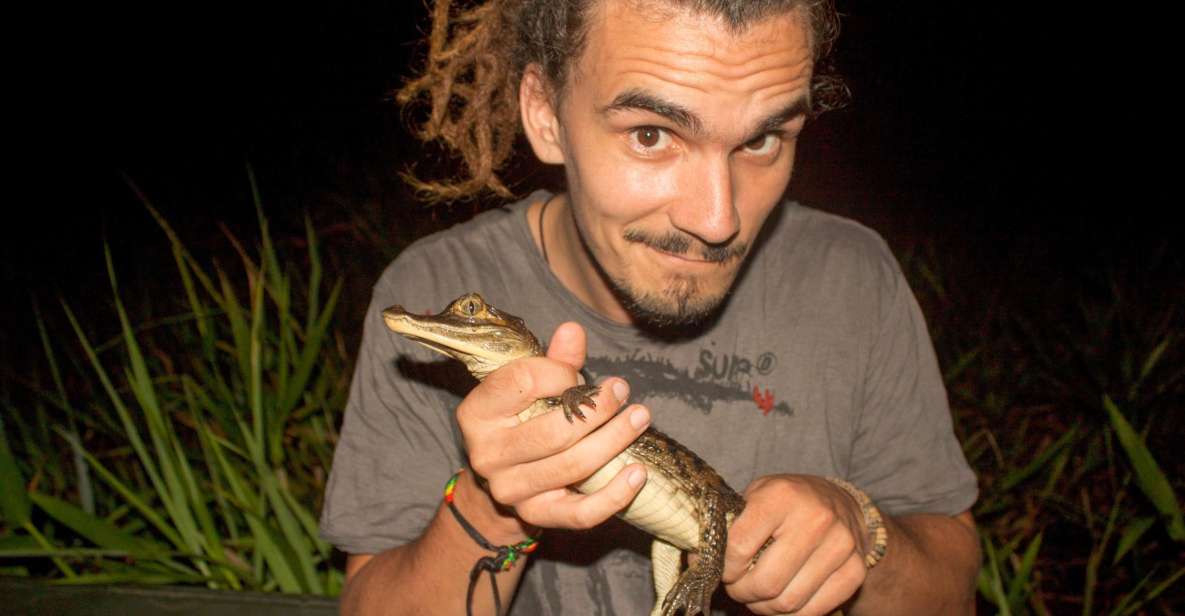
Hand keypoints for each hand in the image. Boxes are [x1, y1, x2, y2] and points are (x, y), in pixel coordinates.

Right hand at [457, 322, 649, 537]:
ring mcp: (510, 490)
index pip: (522, 382)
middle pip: (554, 431)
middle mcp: (487, 454)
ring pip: (573, 467)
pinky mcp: (536, 516)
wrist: (502, 478)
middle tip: (622, 392)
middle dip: (597, 409)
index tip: (578, 373)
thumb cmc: (520, 419)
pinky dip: (614, 495)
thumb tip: (573, 330)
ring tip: (640, 418)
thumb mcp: (527, 386)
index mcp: (478, 412)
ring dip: (614, 440)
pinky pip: (581, 513)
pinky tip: (638, 473)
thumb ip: (553, 360)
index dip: (559, 372)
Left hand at [721, 475, 869, 614]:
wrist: (839, 502)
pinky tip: (780, 601)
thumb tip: (697, 560)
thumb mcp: (756, 496)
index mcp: (781, 496)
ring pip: (787, 602)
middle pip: (765, 582)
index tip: (721, 569)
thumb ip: (729, 524)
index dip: (723, 567)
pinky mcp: (855, 570)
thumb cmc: (787, 501)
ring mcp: (840, 546)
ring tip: (756, 595)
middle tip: (736, 588)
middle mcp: (815, 519)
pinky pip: (813, 612)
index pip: (739, 547)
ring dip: (763, 607)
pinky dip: (790, 615)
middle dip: (741, 592)